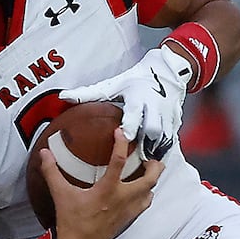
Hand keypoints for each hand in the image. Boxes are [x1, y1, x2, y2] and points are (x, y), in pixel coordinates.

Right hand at [43, 131, 161, 238]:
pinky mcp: (129, 219)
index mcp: (107, 190)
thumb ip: (52, 172)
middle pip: (150, 178)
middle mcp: (123, 198)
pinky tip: (140, 191)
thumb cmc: (72, 222)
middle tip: (149, 156)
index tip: (121, 132)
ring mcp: (128, 210)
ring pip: (151, 192)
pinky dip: (146, 195)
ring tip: (147, 171)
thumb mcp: (60, 195)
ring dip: (152, 180)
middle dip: (154, 165)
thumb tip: (44, 154)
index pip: (119, 161)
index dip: (121, 143)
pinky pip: (145, 204)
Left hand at [61, 45, 193, 156]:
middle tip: (136, 159)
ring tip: (144, 166)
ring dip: (155, 151)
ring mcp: (167, 115)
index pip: (135, 114)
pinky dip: (163, 150)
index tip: (123, 136)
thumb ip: (88, 93)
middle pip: (153, 130)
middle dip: (146, 144)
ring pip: (164, 138)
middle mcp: (155, 108)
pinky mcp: (175, 121)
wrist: (165, 72)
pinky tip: (154, 161)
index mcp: (138, 98)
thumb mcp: (112, 85)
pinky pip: (171, 140)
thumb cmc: (135, 80)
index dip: (130, 127)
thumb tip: (64, 97)